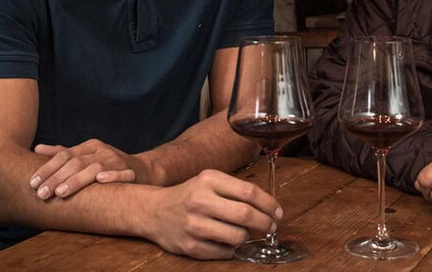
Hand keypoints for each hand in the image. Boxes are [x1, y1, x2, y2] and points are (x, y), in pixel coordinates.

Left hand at [30, 139, 151, 199]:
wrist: (143, 170)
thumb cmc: (109, 164)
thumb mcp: (86, 155)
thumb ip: (63, 153)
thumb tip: (37, 148)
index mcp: (90, 146)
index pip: (64, 155)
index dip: (47, 168)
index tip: (32, 183)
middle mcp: (102, 151)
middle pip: (75, 162)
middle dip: (56, 178)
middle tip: (41, 194)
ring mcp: (116, 161)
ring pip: (94, 168)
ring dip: (76, 181)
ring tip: (60, 193)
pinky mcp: (130, 172)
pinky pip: (121, 173)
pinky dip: (112, 175)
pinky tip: (101, 180)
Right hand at [138, 169, 281, 258]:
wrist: (154, 211)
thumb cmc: (190, 195)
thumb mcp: (210, 181)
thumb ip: (236, 190)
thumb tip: (269, 207)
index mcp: (209, 180)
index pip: (249, 192)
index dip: (269, 204)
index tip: (278, 213)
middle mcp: (200, 201)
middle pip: (246, 215)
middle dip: (265, 223)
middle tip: (270, 227)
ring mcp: (194, 225)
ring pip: (237, 237)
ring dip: (246, 237)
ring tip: (242, 233)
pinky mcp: (190, 246)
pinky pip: (224, 252)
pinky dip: (231, 248)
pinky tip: (225, 240)